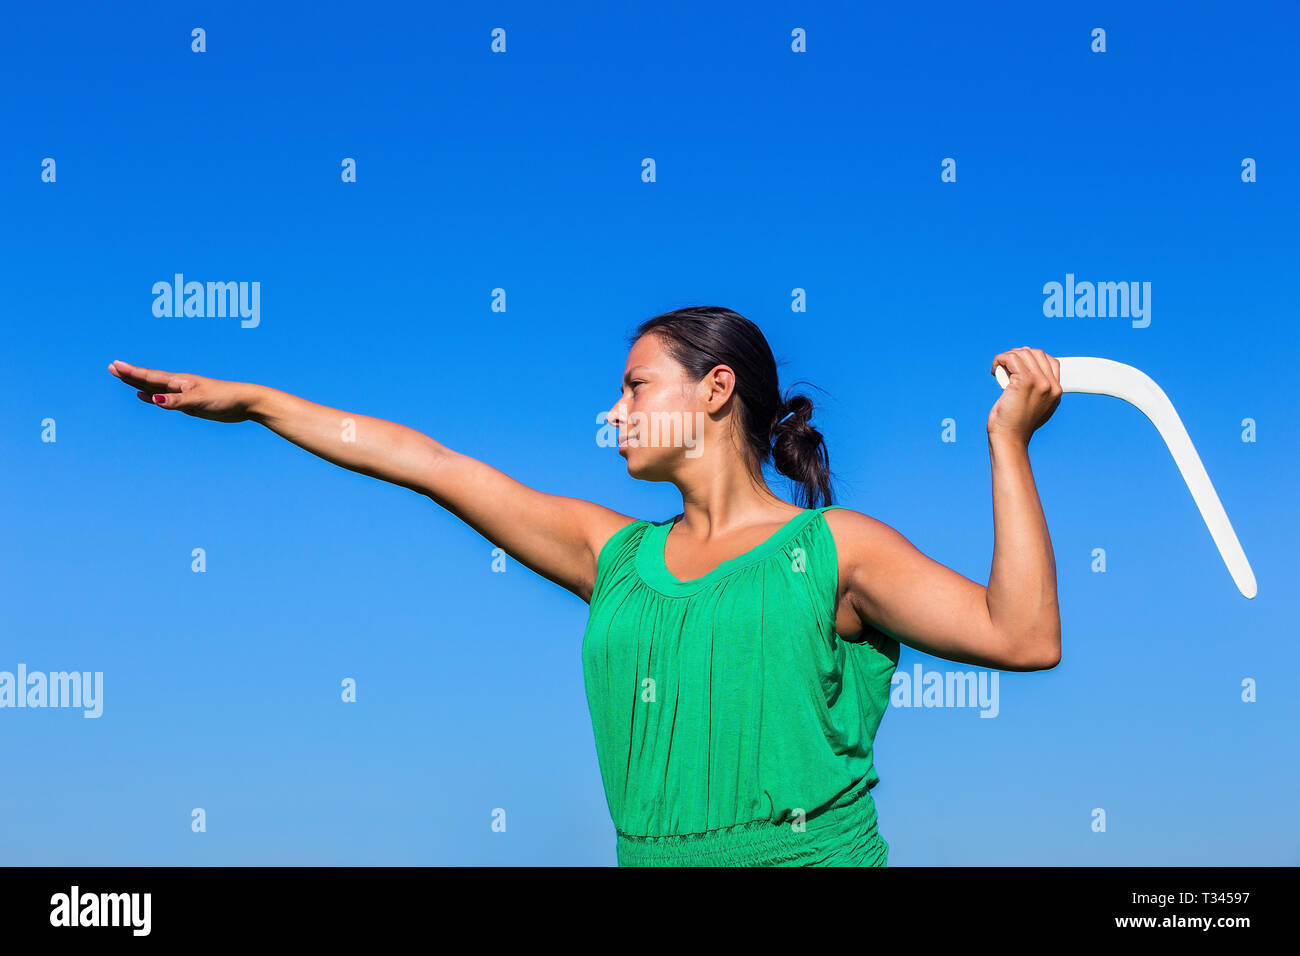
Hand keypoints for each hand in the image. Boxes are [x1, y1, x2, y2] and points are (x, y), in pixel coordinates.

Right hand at [108, 360, 254, 422]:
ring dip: (138, 384)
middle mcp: (179, 385)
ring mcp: (183, 394)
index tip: (114, 365)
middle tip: (112, 368)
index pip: (150, 376)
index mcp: (180, 381)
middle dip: (130, 374)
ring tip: (123, 378)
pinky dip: (153, 398)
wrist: (245, 403)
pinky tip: (146, 397)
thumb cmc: (224, 398)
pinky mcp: (190, 404)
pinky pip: (165, 400)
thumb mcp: (198, 401)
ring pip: (155, 389)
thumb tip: (154, 400)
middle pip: (149, 379)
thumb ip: (176, 401)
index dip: (131, 372)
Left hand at [987, 347, 1061, 444]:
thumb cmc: (1017, 424)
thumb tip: (1033, 371)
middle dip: (1017, 355)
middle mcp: (1052, 386)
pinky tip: (994, 371)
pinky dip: (1000, 360)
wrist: (1010, 439)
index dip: (1030, 358)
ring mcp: (1040, 383)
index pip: (1049, 360)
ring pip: (1023, 353)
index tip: (1015, 367)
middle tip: (1004, 367)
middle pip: (1036, 353)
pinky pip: (1011, 358)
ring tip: (998, 370)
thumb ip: (1040, 390)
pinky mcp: (1025, 382)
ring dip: (1006, 358)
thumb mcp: (1036, 406)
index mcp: (1057, 391)